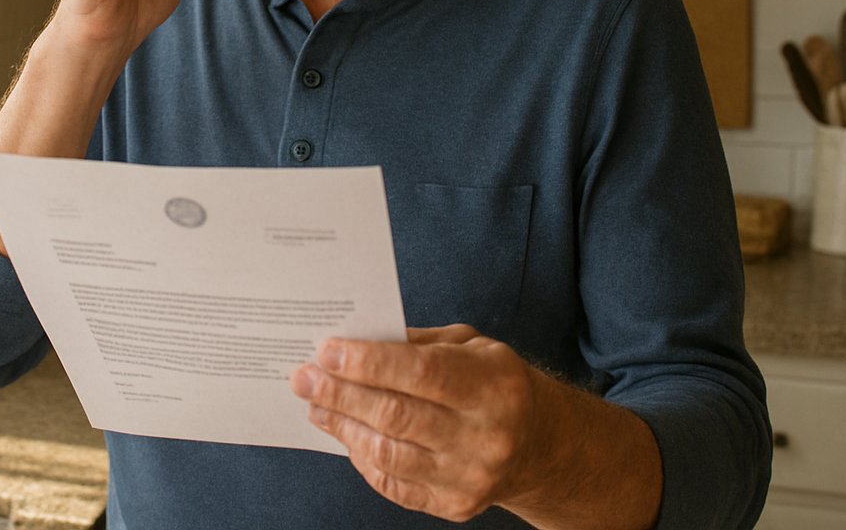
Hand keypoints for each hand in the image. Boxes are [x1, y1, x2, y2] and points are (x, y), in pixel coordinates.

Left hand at [290, 325, 661, 528]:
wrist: (541, 444)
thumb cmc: (495, 383)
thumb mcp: (471, 346)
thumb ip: (417, 343)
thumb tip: (355, 340)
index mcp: (493, 386)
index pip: (421, 372)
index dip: (368, 361)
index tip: (326, 350)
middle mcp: (486, 436)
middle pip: (397, 414)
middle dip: (340, 393)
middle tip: (303, 377)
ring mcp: (470, 476)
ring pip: (389, 453)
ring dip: (343, 426)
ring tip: (316, 405)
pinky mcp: (456, 506)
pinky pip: (394, 485)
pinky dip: (363, 458)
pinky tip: (346, 434)